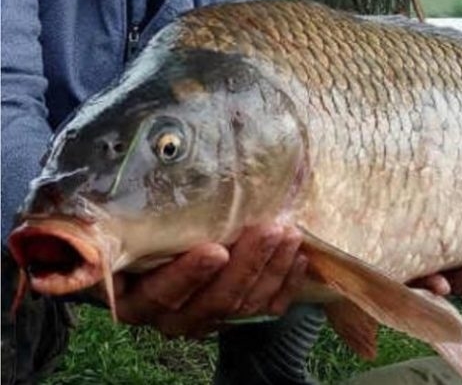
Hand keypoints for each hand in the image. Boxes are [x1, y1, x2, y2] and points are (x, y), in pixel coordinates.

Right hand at [102, 225, 307, 337]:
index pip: (163, 295)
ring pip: (244, 305)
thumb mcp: (125, 226)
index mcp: (137, 300)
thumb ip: (127, 219)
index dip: (189, 276)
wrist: (151, 248)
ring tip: (289, 234)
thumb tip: (133, 180)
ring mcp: (207, 318)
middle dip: (246, 265)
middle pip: (213, 302)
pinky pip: (267, 308)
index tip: (214, 250)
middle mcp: (171, 316)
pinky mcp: (236, 315)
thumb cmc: (136, 231)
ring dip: (271, 269)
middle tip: (269, 231)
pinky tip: (299, 257)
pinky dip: (286, 283)